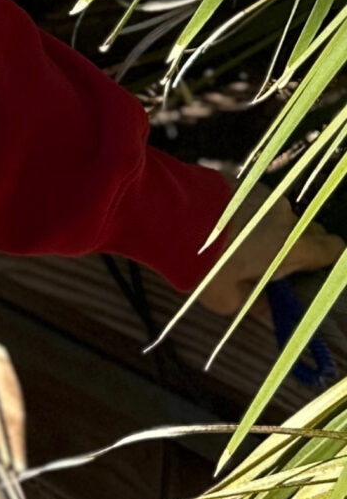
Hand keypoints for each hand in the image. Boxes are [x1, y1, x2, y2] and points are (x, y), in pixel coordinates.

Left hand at [195, 190, 346, 318]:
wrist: (169, 216)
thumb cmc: (203, 264)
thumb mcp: (228, 299)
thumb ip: (258, 306)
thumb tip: (274, 316)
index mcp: (293, 247)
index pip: (333, 249)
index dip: (325, 260)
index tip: (308, 272)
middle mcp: (287, 217)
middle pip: (309, 231)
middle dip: (298, 246)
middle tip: (271, 263)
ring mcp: (266, 196)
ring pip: (281, 215)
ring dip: (271, 228)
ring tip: (240, 243)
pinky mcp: (245, 182)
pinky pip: (259, 201)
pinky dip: (252, 212)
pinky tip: (226, 224)